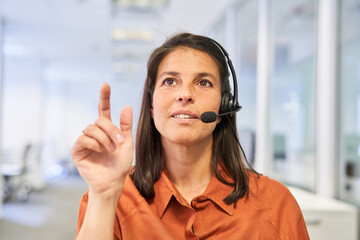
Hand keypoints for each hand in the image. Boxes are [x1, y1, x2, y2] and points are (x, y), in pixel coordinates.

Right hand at [71, 82, 132, 197]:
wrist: (113, 182)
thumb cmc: (120, 164)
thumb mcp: (127, 143)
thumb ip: (126, 126)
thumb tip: (126, 106)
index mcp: (106, 130)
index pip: (103, 110)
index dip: (104, 97)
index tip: (105, 84)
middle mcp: (94, 133)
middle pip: (99, 120)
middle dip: (111, 130)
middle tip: (118, 142)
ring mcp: (85, 141)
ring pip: (91, 128)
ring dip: (104, 138)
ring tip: (110, 149)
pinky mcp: (77, 151)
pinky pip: (83, 139)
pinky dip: (95, 143)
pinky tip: (101, 151)